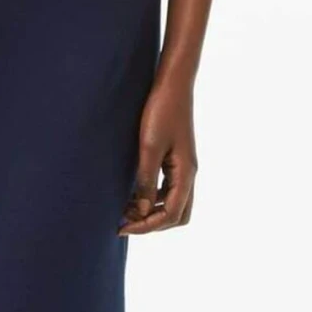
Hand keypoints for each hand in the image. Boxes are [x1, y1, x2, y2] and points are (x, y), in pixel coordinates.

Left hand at [118, 72, 197, 233]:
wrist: (172, 85)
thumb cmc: (161, 111)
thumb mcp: (149, 147)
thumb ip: (146, 180)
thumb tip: (143, 210)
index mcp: (186, 173)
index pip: (172, 214)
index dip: (147, 226)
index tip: (122, 227)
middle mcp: (189, 174)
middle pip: (178, 215)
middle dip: (153, 224)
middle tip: (126, 222)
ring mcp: (184, 167)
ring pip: (174, 203)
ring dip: (153, 211)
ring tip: (126, 210)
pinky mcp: (176, 159)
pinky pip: (168, 189)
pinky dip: (153, 197)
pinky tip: (134, 193)